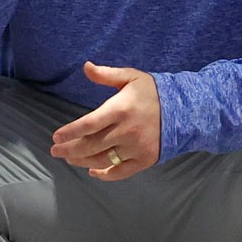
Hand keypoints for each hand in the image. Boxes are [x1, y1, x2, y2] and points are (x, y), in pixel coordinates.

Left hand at [50, 62, 161, 181]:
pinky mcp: (146, 159)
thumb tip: (86, 66)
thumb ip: (106, 74)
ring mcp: (136, 148)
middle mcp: (127, 131)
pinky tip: (93, 171)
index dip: (69, 132)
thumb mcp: (131, 77)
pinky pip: (121, 172)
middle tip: (55, 150)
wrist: (186, 109)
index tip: (55, 137)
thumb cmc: (153, 92)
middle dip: (69, 150)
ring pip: (102, 159)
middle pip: (91, 145)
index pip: (88, 124)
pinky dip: (105, 174)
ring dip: (82, 161)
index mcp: (120, 109)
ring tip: (70, 158)